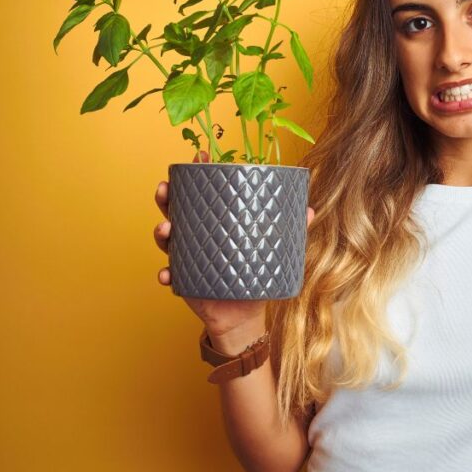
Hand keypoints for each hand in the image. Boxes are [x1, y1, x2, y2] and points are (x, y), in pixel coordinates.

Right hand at [154, 149, 315, 336]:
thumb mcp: (273, 251)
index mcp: (215, 223)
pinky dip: (166, 275)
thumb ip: (290, 232)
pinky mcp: (184, 282)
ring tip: (166, 229)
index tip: (199, 156)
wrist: (244, 316)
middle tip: (166, 188)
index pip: (202, 193)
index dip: (196, 174)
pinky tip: (166, 275)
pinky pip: (171, 277)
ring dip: (162, 232)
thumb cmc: (255, 275)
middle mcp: (196, 237)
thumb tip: (310, 210)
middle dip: (167, 197)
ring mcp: (187, 259)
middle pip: (175, 211)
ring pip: (168, 241)